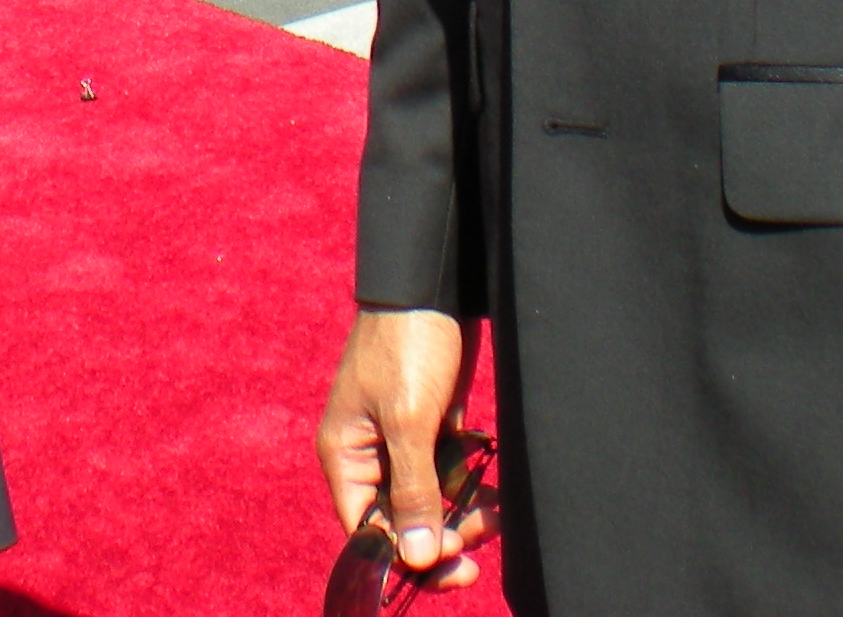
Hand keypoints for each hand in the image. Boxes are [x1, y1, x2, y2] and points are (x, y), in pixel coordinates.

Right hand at [318, 308, 488, 588]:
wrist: (434, 280)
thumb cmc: (407, 342)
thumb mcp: (409, 420)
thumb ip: (413, 491)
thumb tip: (417, 558)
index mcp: (346, 455)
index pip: (368, 530)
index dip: (407, 554)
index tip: (453, 561)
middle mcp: (369, 453)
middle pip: (401, 519)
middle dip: (440, 534)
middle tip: (480, 538)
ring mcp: (401, 438)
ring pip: (430, 497)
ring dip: (462, 510)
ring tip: (496, 510)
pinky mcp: (430, 423)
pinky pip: (448, 471)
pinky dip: (470, 481)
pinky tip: (494, 482)